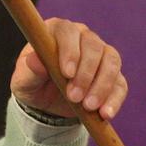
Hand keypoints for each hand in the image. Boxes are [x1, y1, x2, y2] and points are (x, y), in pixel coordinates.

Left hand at [11, 18, 126, 119]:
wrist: (47, 102)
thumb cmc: (33, 83)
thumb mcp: (24, 80)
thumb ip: (29, 69)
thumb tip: (35, 61)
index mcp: (58, 31)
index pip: (68, 32)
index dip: (70, 51)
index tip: (66, 74)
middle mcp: (83, 37)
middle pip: (93, 47)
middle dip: (85, 74)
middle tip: (75, 97)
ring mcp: (101, 54)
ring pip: (111, 62)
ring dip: (102, 86)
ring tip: (89, 107)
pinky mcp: (114, 75)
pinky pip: (120, 83)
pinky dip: (114, 99)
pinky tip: (105, 114)